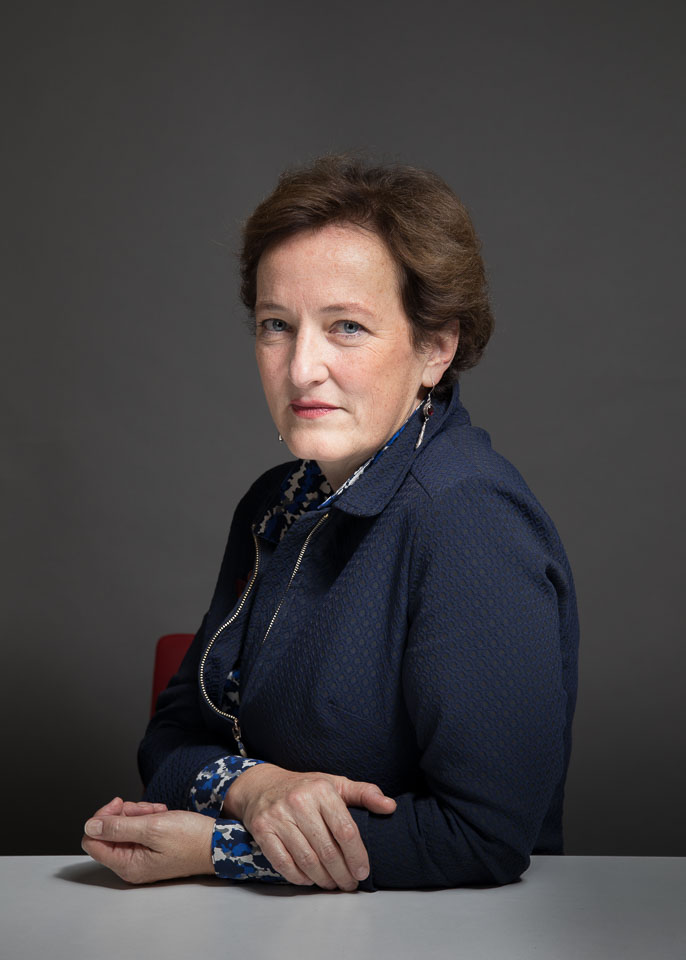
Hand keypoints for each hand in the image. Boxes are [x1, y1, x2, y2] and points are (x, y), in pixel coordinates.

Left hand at [82, 796, 214, 883]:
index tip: (119, 806)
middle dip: (125, 814)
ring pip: (124, 827)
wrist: (218, 843)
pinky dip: (148, 817)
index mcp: (126, 864)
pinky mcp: (150, 849)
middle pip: (108, 832)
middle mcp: (130, 864)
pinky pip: (138, 829)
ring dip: (139, 813)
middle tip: (146, 810)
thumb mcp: (153, 828)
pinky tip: (161, 815)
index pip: (92, 840)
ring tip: (158, 812)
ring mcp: (140, 857)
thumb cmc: (191, 839)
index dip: (102, 818)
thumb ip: (118, 827)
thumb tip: (90, 826)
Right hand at [224, 764, 395, 890]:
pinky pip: (284, 864)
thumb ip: (364, 794)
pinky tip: (310, 879)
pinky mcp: (263, 831)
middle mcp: (299, 802)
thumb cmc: (305, 788)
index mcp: (321, 790)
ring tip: (332, 884)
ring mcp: (278, 817)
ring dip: (323, 879)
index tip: (363, 871)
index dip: (357, 856)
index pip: (345, 830)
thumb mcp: (335, 784)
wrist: (262, 785)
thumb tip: (390, 806)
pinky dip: (300, 877)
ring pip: (307, 860)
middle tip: (349, 884)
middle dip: (342, 874)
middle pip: (327, 850)